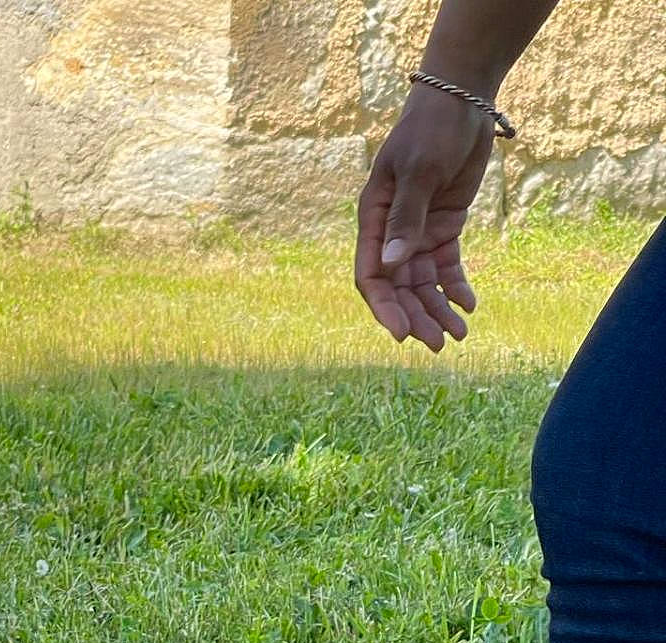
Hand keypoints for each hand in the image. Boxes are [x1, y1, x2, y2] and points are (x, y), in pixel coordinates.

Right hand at [355, 88, 494, 349]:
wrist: (462, 100)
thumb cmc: (432, 128)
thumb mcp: (419, 170)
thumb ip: (406, 217)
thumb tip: (392, 266)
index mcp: (374, 219)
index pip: (371, 276)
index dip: (385, 308)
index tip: (404, 333)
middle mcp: (391, 232)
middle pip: (399, 288)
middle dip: (417, 317)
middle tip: (438, 344)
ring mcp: (418, 231)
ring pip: (423, 284)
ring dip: (437, 310)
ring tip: (458, 334)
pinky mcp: (445, 227)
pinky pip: (446, 267)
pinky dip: (456, 288)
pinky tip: (469, 306)